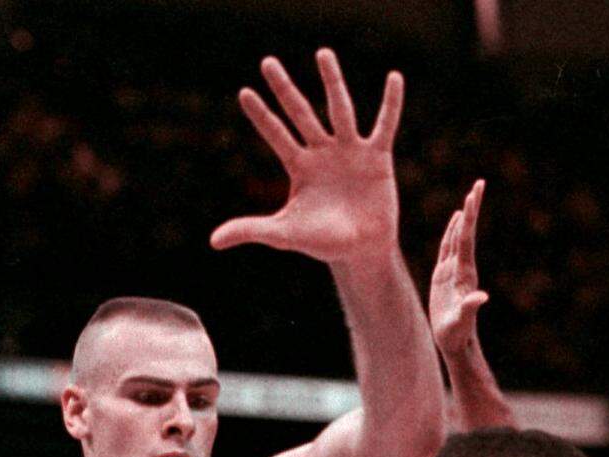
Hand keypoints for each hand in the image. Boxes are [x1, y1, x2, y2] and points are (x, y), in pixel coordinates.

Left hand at [211, 49, 403, 262]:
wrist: (362, 252)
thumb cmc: (323, 242)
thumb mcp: (285, 234)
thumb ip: (251, 230)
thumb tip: (214, 241)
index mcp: (300, 166)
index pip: (276, 135)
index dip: (261, 116)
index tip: (244, 93)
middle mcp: (322, 152)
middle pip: (301, 114)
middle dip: (285, 90)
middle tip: (267, 63)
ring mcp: (350, 151)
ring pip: (340, 110)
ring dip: (332, 82)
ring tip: (322, 53)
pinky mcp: (378, 157)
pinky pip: (384, 125)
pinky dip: (391, 104)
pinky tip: (394, 78)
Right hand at [429, 180, 489, 354]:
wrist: (455, 343)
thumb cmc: (457, 334)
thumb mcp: (462, 321)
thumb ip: (470, 308)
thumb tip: (481, 298)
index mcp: (465, 273)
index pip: (467, 239)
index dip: (470, 217)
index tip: (473, 195)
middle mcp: (462, 268)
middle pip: (466, 232)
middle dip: (472, 209)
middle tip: (479, 185)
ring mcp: (454, 271)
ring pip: (458, 238)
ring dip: (464, 218)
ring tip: (469, 197)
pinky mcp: (444, 276)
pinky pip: (448, 248)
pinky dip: (451, 232)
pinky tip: (455, 222)